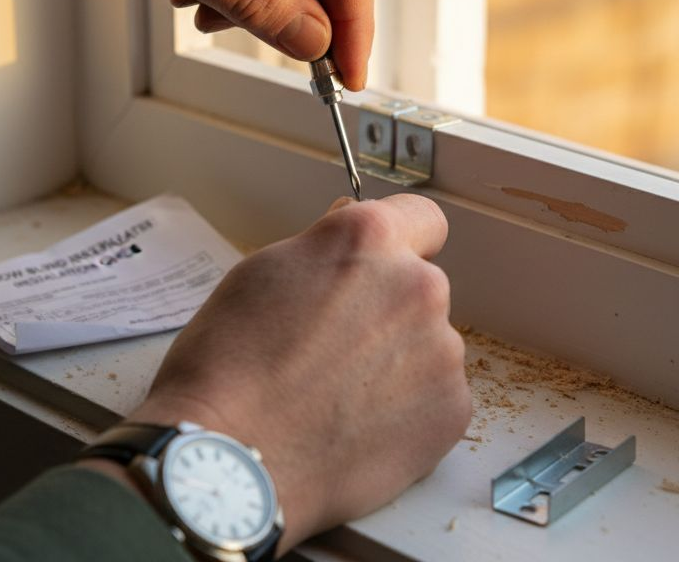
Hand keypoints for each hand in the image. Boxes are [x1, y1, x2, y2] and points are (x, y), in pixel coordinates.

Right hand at [110, 194, 470, 549]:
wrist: (231, 458)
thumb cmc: (227, 367)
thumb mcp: (261, 275)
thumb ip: (325, 253)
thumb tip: (356, 253)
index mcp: (368, 240)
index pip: (423, 218)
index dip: (399, 245)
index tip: (380, 272)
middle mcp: (418, 286)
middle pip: (420, 289)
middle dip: (387, 313)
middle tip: (332, 352)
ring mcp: (442, 350)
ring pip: (428, 347)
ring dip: (397, 365)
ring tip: (336, 400)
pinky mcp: (451, 409)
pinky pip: (436, 399)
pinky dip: (406, 413)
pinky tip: (356, 429)